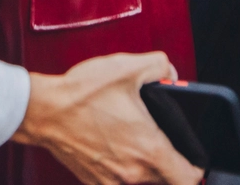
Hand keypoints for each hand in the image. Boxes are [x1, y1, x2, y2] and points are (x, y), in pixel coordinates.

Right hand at [13, 52, 203, 184]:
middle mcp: (133, 173)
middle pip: (165, 178)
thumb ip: (160, 66)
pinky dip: (118, 164)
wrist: (42, 110)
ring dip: (140, 161)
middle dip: (166, 158)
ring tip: (128, 134)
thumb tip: (171, 73)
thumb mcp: (128, 67)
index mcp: (149, 149)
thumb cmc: (82, 93)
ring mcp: (111, 180)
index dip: (196, 166)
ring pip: (140, 179)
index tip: (192, 156)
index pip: (189, 177)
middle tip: (154, 134)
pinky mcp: (93, 181)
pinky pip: (116, 178)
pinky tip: (108, 141)